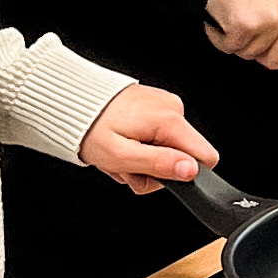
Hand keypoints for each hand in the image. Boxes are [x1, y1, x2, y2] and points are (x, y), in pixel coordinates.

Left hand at [80, 83, 217, 194]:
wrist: (71, 102)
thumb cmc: (90, 128)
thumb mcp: (121, 156)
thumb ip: (159, 164)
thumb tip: (191, 170)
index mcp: (169, 119)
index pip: (206, 157)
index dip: (181, 175)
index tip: (152, 173)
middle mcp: (172, 108)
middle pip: (183, 157)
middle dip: (154, 169)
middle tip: (125, 165)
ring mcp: (164, 105)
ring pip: (169, 148)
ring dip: (143, 159)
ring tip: (119, 152)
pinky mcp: (155, 106)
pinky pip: (159, 135)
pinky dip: (140, 144)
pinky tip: (121, 141)